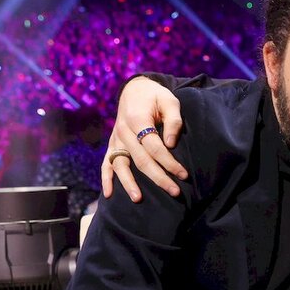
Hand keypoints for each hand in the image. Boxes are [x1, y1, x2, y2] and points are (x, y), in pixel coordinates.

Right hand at [101, 76, 186, 200]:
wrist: (135, 90)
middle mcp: (124, 131)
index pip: (155, 147)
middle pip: (141, 159)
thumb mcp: (170, 101)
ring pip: (120, 164)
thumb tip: (171, 144)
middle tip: (174, 192)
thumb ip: (173, 121)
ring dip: (129, 183)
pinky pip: (106, 163)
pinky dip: (106, 178)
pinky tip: (109, 194)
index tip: (183, 175)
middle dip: (158, 178)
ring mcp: (116, 139)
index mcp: (138, 119)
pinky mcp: (112, 144)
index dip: (170, 162)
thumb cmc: (156, 97)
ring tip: (138, 199)